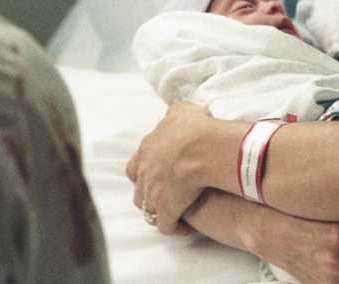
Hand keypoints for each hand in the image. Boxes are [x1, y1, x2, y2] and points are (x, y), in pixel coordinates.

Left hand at [125, 101, 214, 233]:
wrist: (202, 147)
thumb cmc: (194, 127)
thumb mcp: (181, 110)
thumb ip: (175, 114)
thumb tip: (176, 113)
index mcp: (147, 150)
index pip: (135, 165)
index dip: (146, 170)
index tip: (159, 172)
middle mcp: (145, 173)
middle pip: (139, 189)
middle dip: (151, 191)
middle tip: (167, 191)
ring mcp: (153, 194)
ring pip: (148, 209)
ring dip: (159, 210)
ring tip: (175, 209)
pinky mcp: (167, 210)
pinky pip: (166, 226)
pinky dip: (175, 227)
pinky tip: (186, 225)